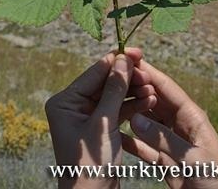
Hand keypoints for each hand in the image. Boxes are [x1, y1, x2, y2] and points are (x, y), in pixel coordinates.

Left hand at [45, 48, 155, 188]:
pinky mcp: (100, 127)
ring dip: (134, 91)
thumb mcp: (104, 124)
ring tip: (152, 90)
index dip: (118, 61)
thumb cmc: (91, 166)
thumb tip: (123, 59)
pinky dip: (133, 105)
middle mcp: (73, 106)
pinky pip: (117, 109)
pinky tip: (149, 101)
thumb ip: (114, 89)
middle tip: (149, 75)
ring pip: (114, 94)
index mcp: (65, 101)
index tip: (138, 52)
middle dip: (129, 78)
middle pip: (106, 82)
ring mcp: (86, 116)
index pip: (95, 72)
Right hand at [122, 60, 217, 188]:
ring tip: (109, 103)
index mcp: (191, 116)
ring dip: (132, 113)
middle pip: (154, 101)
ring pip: (148, 122)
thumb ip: (164, 139)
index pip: (166, 87)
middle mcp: (180, 125)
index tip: (128, 59)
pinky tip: (116, 136)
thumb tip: (136, 119)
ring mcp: (172, 143)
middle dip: (136, 89)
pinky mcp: (167, 162)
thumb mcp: (191, 158)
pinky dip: (132, 142)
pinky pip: (146, 148)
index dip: (148, 72)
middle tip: (112, 79)